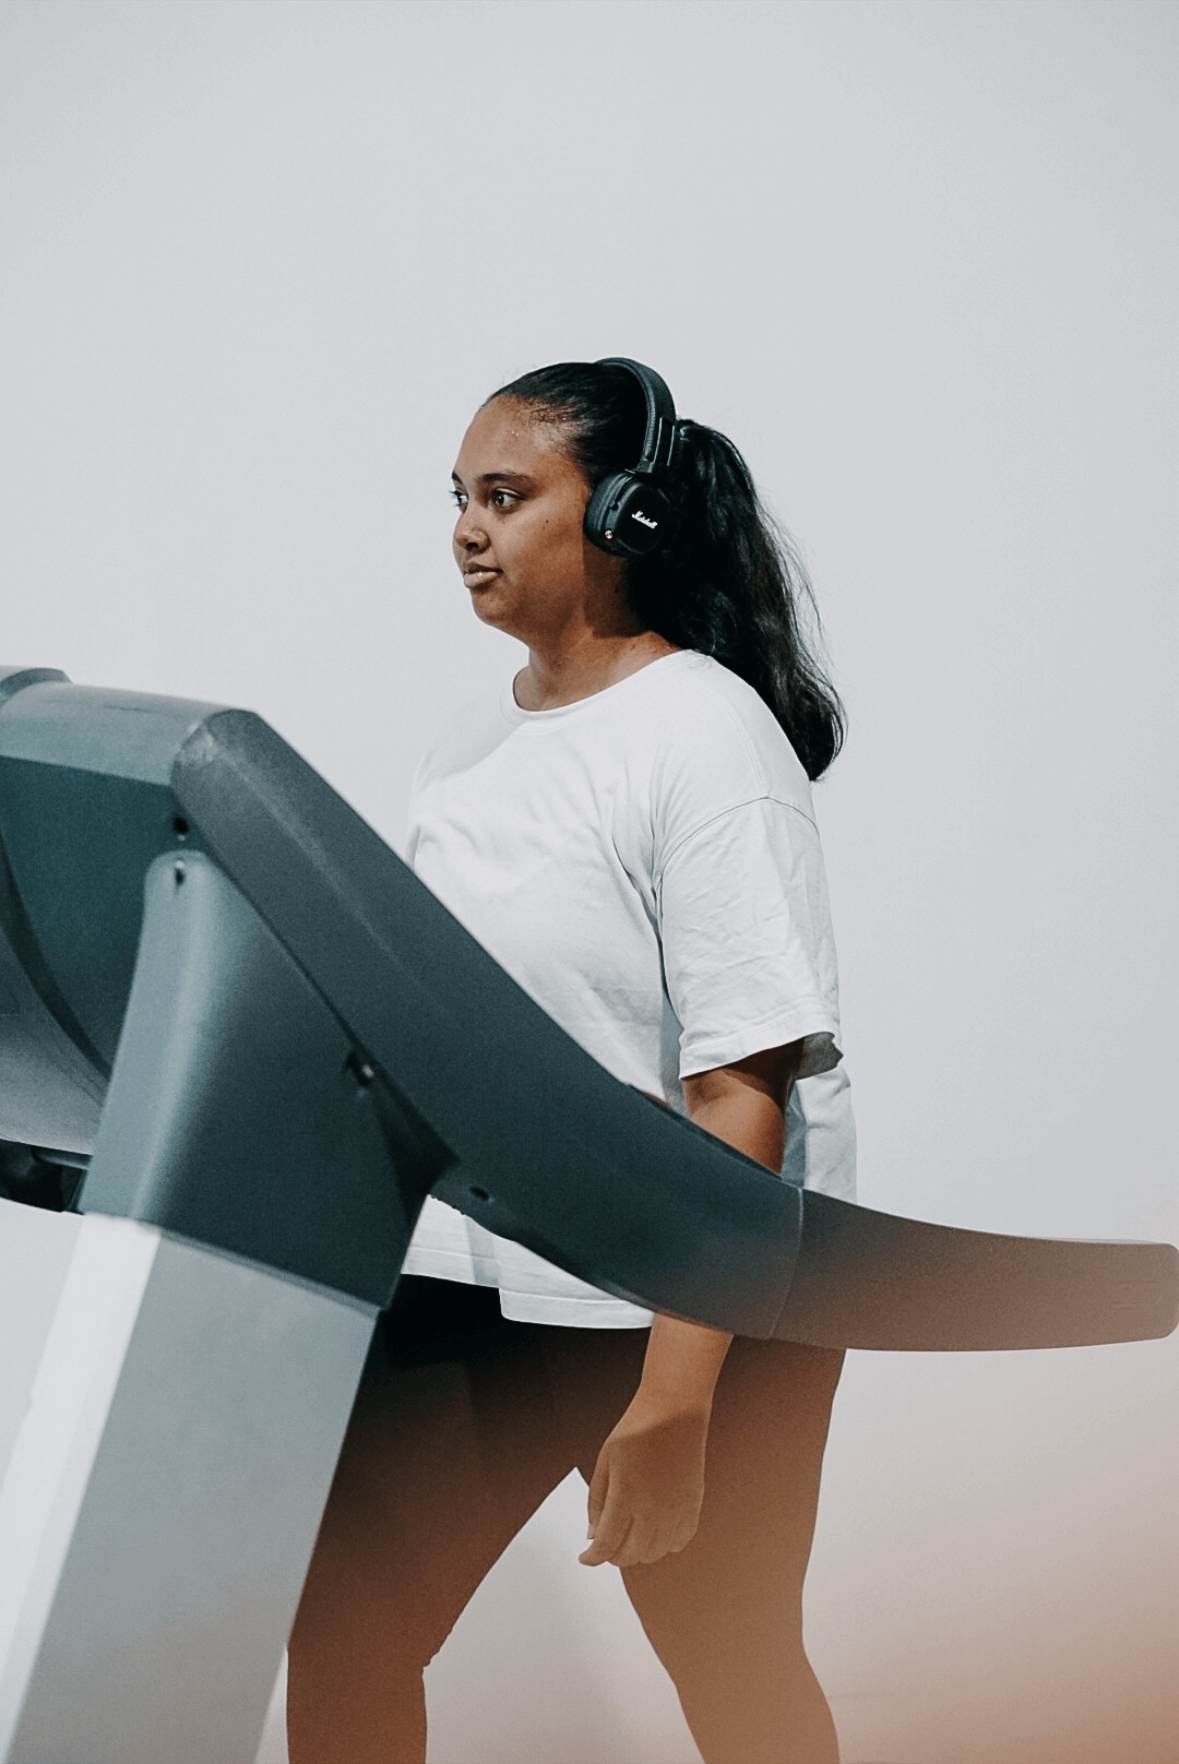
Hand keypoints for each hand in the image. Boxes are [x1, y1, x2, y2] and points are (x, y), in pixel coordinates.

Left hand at [579, 1393, 708, 1567]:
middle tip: (605, 1541)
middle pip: (630, 1555)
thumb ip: (597, 1501)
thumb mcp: (605, 1461)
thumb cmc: (638, 1428)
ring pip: (655, 1554)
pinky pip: (679, 1541)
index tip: (586, 1557)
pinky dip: (664, 1543)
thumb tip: (592, 1534)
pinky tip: (654, 1528)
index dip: (592, 1557)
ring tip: (629, 1532)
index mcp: (626, 1496)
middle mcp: (653, 1509)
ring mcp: (676, 1509)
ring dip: (638, 1551)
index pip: (607, 1545)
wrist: (674, 1410)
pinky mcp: (693, 1505)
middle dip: (612, 1554)